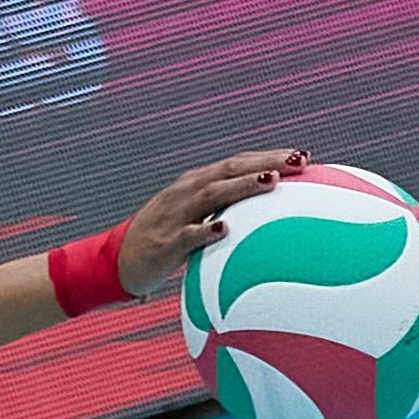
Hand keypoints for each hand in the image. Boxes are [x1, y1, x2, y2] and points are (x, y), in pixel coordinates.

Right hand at [118, 148, 302, 298]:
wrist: (117, 262)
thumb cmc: (164, 241)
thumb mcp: (194, 220)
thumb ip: (223, 214)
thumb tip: (265, 222)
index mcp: (196, 184)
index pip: (237, 163)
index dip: (268, 157)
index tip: (302, 156)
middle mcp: (186, 192)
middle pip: (230, 169)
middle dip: (265, 163)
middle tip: (299, 161)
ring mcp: (175, 215)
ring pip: (212, 194)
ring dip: (242, 187)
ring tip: (270, 182)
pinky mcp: (165, 243)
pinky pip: (187, 236)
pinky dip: (205, 230)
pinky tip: (224, 229)